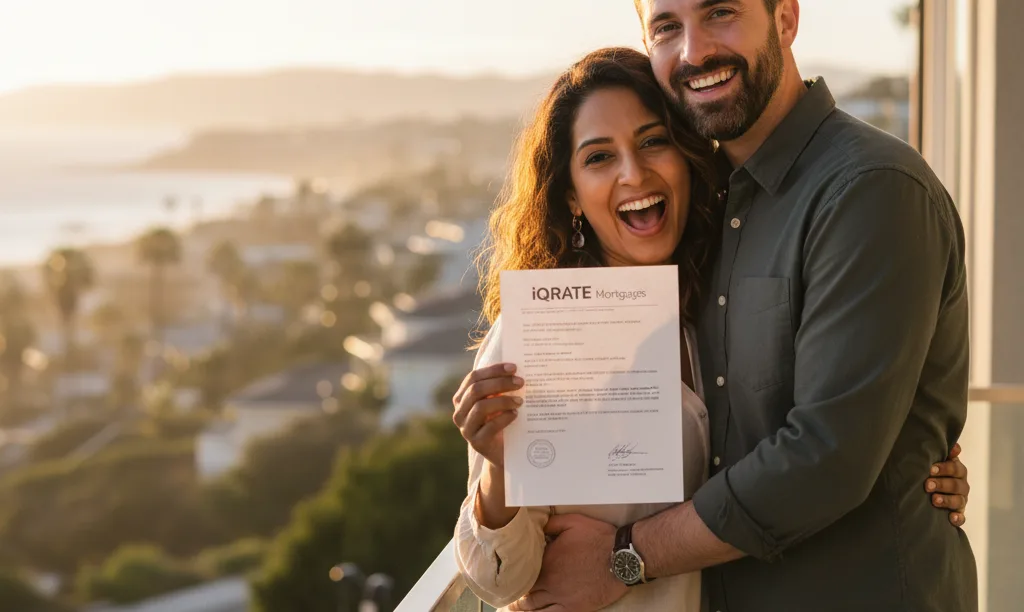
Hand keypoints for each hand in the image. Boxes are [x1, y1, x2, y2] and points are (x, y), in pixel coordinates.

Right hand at [452, 362, 523, 466]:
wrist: (503, 452)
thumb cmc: (501, 421)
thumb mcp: (497, 402)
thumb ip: (499, 388)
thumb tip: (514, 370)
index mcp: (462, 398)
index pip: (473, 377)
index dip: (493, 370)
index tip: (513, 368)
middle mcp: (459, 413)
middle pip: (476, 390)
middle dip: (500, 383)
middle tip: (520, 382)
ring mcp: (466, 429)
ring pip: (481, 407)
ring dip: (503, 401)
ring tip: (520, 400)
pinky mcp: (476, 443)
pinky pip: (489, 427)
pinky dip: (504, 418)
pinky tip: (516, 414)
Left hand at [508, 514, 626, 611]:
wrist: (621, 559)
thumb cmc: (598, 539)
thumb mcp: (572, 522)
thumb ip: (551, 524)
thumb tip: (537, 526)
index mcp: (546, 562)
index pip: (521, 573)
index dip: (514, 575)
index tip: (508, 575)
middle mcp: (550, 583)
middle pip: (525, 593)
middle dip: (515, 594)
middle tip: (508, 595)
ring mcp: (561, 598)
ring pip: (534, 608)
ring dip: (523, 607)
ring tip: (515, 608)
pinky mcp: (575, 608)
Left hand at [925, 442, 968, 526]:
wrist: (928, 488)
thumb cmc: (932, 471)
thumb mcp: (936, 459)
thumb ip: (943, 453)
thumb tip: (955, 446)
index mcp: (957, 471)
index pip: (955, 468)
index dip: (944, 468)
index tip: (931, 470)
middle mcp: (961, 485)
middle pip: (956, 485)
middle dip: (942, 484)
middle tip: (927, 485)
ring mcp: (961, 500)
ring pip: (959, 500)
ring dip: (947, 500)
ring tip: (934, 500)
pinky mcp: (958, 513)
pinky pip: (961, 517)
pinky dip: (958, 518)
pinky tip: (951, 518)